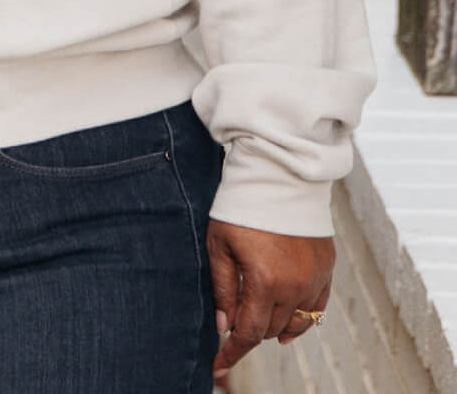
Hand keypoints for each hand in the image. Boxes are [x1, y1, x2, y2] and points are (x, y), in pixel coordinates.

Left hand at [208, 218, 332, 374]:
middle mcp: (294, 287)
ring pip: (294, 323)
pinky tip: (287, 326)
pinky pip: (316, 309)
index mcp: (264, 282)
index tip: (218, 366)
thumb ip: (223, 289)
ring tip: (255, 325)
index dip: (232, 352)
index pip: (248, 332)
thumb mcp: (219, 245)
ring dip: (274, 328)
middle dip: (249, 333)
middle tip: (231, 328)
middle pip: (270, 329)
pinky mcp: (326, 270)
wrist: (278, 177)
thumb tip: (224, 326)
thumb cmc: (240, 208)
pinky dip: (301, 320)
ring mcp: (314, 280)